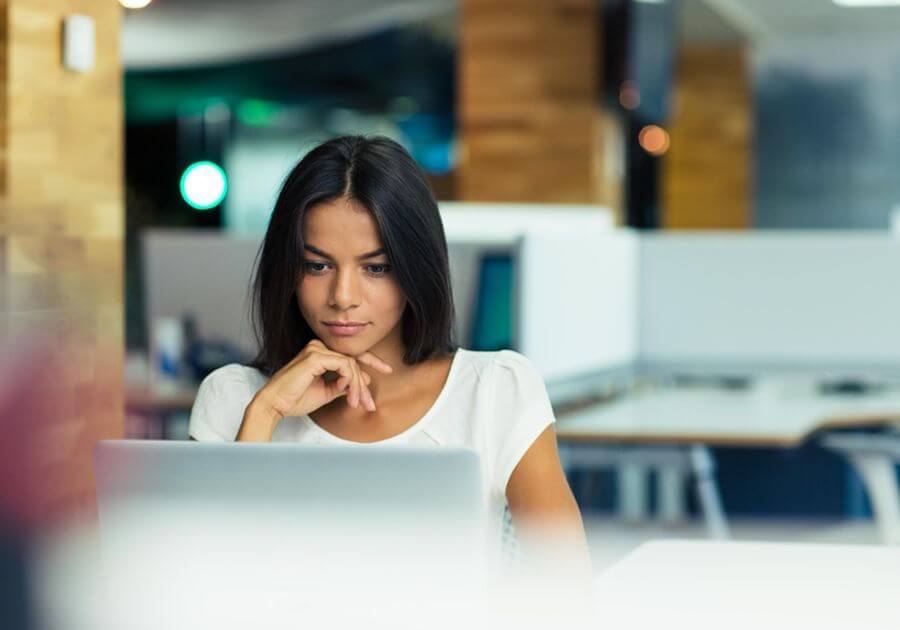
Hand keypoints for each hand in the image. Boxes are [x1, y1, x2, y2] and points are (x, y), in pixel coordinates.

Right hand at [256, 340, 392, 418]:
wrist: (276, 405)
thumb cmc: (295, 399)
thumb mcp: (326, 392)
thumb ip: (343, 385)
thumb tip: (364, 381)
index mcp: (320, 353)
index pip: (350, 355)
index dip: (372, 361)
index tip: (387, 370)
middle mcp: (319, 347)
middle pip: (354, 360)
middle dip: (364, 383)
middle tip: (371, 403)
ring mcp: (317, 349)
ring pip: (351, 365)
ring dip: (357, 386)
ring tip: (355, 403)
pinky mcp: (316, 356)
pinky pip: (345, 366)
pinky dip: (350, 381)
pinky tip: (346, 393)